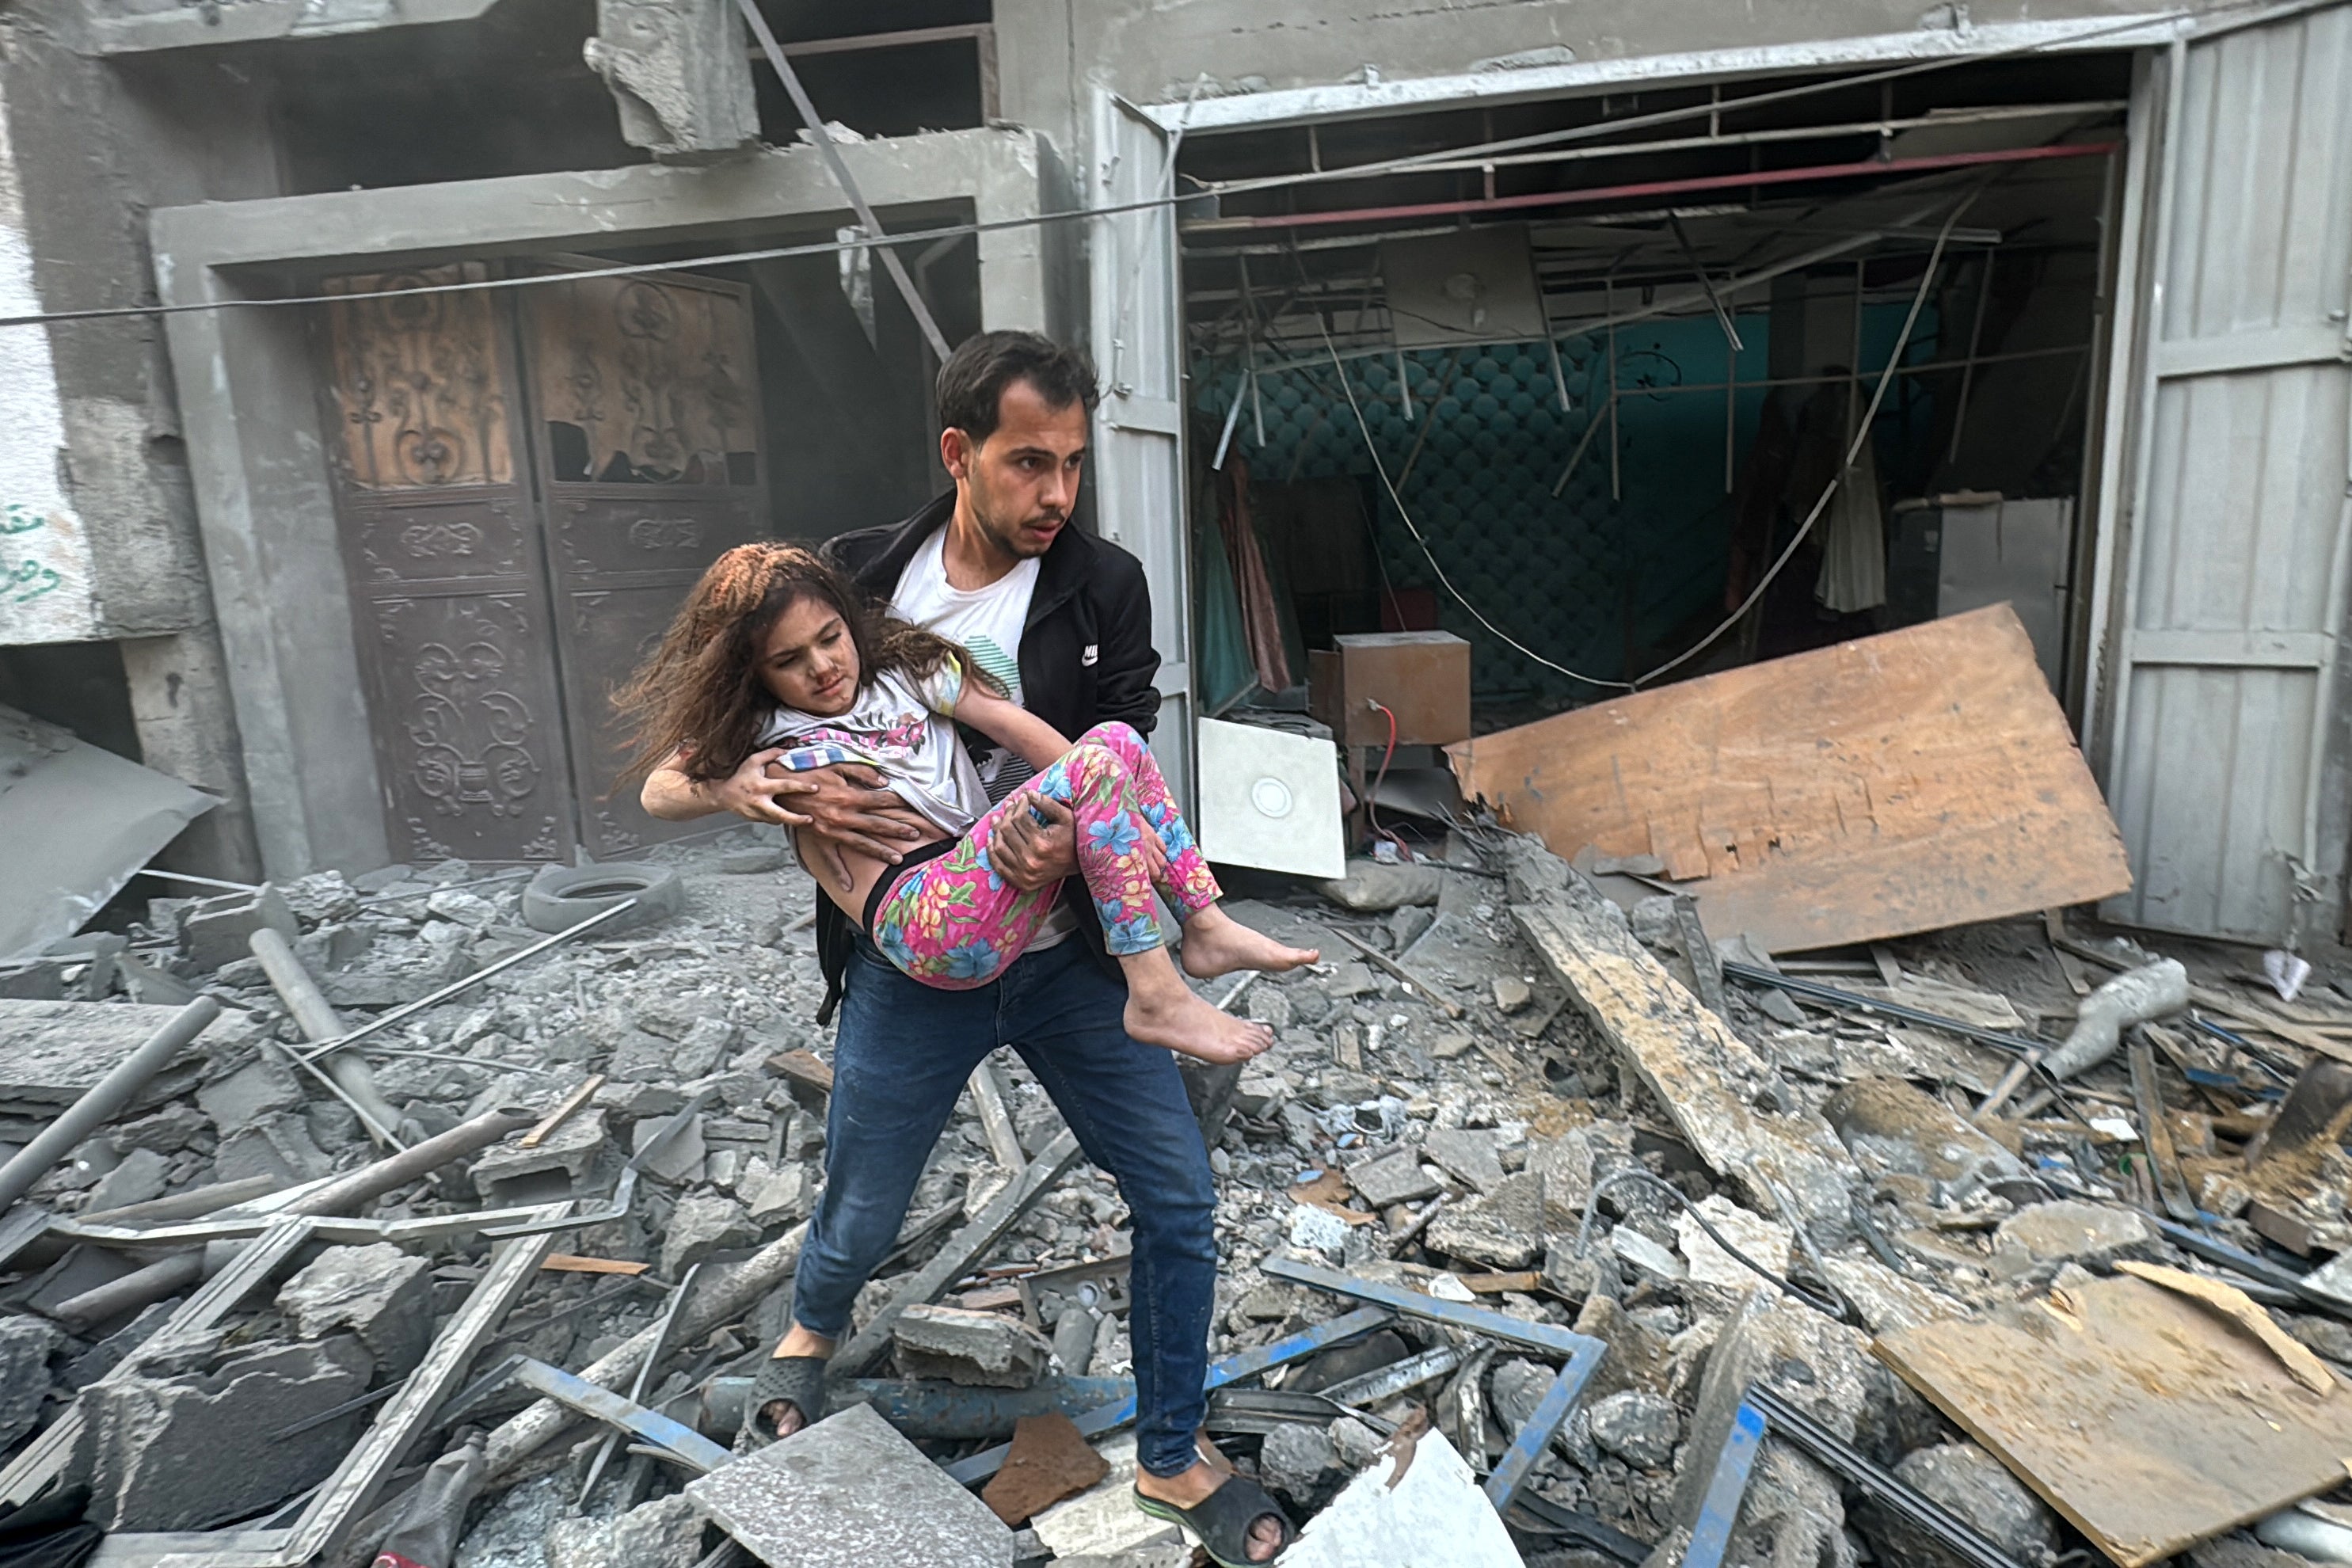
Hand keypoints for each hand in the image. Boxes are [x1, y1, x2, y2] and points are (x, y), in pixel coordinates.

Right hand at [703, 749, 810, 825]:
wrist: (723, 795)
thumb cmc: (741, 776)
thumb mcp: (753, 761)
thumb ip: (770, 755)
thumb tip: (787, 751)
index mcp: (762, 786)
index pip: (785, 786)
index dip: (801, 787)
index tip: (815, 788)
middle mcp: (760, 802)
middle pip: (781, 815)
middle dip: (797, 819)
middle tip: (811, 819)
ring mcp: (757, 813)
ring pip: (778, 820)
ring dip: (790, 820)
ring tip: (804, 819)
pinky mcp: (756, 820)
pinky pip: (771, 821)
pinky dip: (779, 818)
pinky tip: (787, 815)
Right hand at [778, 763, 933, 863]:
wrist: (782, 788)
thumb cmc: (810, 773)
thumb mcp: (837, 765)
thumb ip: (861, 771)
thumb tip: (884, 781)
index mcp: (848, 797)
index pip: (880, 801)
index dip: (899, 804)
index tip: (915, 808)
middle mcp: (843, 817)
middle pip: (876, 825)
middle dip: (897, 830)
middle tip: (915, 835)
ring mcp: (832, 831)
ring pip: (861, 844)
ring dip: (880, 852)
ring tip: (898, 859)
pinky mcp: (820, 840)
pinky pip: (831, 859)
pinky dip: (839, 874)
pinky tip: (849, 887)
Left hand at [991, 795, 1079, 890]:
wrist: (1079, 864)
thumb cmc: (1073, 839)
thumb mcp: (1066, 817)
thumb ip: (1047, 804)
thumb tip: (1028, 793)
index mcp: (1042, 844)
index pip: (1020, 818)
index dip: (1019, 804)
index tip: (1022, 798)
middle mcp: (1030, 860)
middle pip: (1007, 830)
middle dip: (1007, 814)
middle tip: (1009, 806)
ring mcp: (1023, 873)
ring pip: (1000, 846)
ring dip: (996, 830)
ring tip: (998, 819)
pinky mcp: (1020, 881)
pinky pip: (998, 865)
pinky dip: (992, 852)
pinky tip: (991, 839)